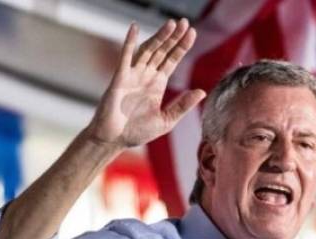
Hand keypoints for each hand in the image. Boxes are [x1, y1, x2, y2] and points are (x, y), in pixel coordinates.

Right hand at [86, 19, 205, 148]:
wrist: (114, 140)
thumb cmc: (137, 132)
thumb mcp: (166, 121)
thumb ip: (182, 106)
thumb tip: (202, 92)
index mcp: (157, 85)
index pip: (172, 61)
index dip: (181, 47)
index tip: (192, 33)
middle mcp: (145, 76)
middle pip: (162, 52)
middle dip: (173, 38)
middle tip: (184, 22)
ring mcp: (132, 75)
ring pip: (148, 51)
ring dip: (159, 37)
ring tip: (171, 24)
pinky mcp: (119, 79)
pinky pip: (125, 57)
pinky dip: (129, 42)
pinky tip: (135, 28)